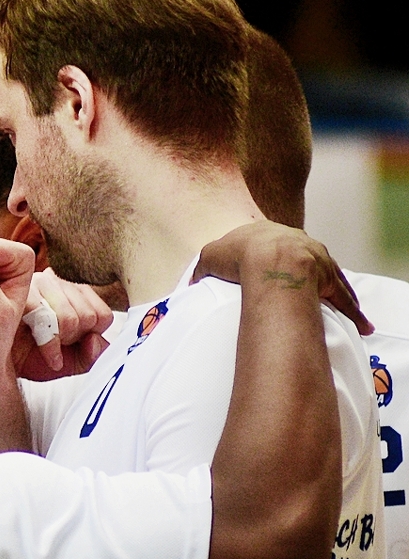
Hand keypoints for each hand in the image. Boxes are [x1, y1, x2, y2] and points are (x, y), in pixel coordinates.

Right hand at [14, 269, 112, 379]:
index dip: (90, 337)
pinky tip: (42, 352)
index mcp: (73, 294)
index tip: (71, 346)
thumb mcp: (70, 362)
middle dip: (73, 340)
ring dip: (59, 341)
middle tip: (55, 346)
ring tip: (45, 346)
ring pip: (71, 317)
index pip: (102, 314)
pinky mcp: (20, 292)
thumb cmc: (29, 356)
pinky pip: (47, 319)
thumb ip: (93, 355)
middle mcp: (58, 284)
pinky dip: (48, 345)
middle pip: (88, 316)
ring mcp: (38, 284)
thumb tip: (95, 340)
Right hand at [192, 222, 371, 335]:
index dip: (264, 254)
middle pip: (301, 255)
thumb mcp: (209, 258)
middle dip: (302, 268)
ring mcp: (317, 257)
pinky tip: (362, 326)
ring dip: (332, 291)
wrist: (268, 260)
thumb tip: (194, 283)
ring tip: (337, 308)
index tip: (264, 266)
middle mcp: (296, 241)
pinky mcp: (330, 277)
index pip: (267, 242)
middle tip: (300, 286)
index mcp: (267, 233)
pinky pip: (342, 296)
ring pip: (327, 275)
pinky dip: (351, 310)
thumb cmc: (237, 257)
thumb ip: (203, 269)